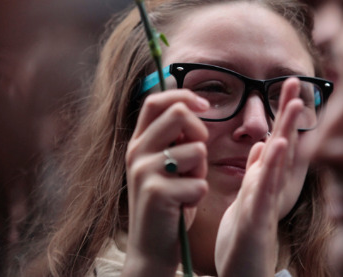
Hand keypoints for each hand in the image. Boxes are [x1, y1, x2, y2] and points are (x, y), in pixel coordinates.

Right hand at [122, 90, 208, 276]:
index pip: (156, 101)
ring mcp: (143, 172)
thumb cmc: (168, 201)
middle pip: (177, 114)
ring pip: (196, 150)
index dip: (183, 96)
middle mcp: (136, 152)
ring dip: (201, 172)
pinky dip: (199, 195)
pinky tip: (184, 206)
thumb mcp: (165, 164)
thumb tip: (189, 101)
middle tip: (198, 155)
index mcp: (138, 142)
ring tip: (188, 188)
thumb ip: (173, 137)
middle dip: (200, 131)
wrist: (151, 246)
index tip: (205, 105)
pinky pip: (199, 183)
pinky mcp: (156, 193)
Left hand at [215, 78, 307, 276]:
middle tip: (296, 82)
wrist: (243, 272)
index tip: (289, 84)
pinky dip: (270, 168)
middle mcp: (272, 188)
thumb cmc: (245, 236)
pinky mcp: (257, 219)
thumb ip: (258, 170)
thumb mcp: (250, 196)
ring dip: (287, 133)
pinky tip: (275, 148)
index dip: (284, 112)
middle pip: (284, 145)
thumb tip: (264, 143)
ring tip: (293, 106)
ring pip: (278, 164)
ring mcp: (266, 203)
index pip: (278, 140)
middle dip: (290, 113)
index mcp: (266, 180)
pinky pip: (263, 189)